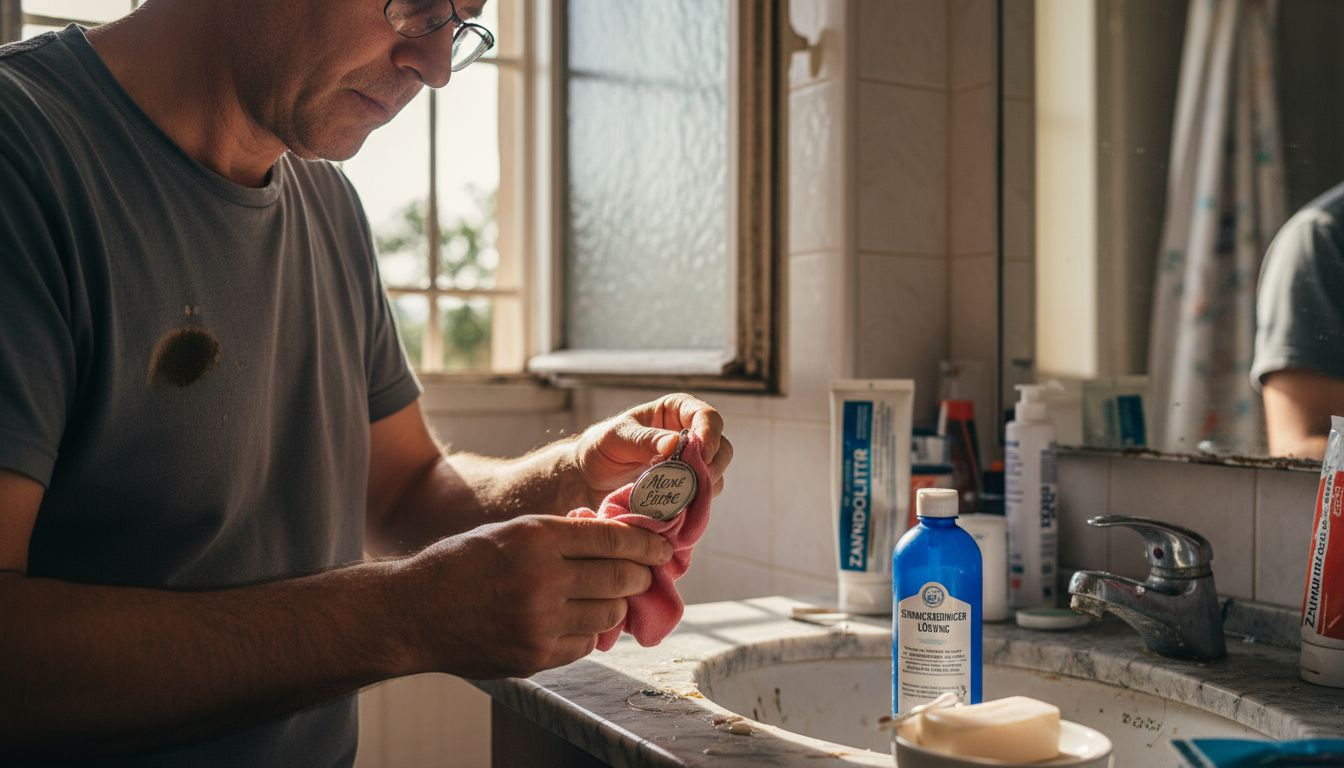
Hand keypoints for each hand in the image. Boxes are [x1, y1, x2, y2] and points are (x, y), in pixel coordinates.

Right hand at [394, 515, 672, 678]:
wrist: (414, 612)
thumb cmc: (464, 563)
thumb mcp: (511, 531)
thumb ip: (562, 535)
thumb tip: (618, 541)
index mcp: (537, 538)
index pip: (614, 538)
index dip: (647, 542)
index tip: (663, 547)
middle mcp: (542, 579)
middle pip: (621, 578)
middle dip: (640, 575)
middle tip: (642, 574)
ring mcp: (539, 623)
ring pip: (609, 614)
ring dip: (614, 605)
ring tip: (605, 597)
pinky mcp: (535, 656)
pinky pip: (585, 643)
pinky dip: (588, 631)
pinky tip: (574, 619)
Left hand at [573, 393, 732, 506]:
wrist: (589, 477)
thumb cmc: (601, 447)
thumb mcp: (617, 438)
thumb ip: (645, 440)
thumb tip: (675, 443)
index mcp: (676, 410)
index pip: (707, 416)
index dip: (710, 434)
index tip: (703, 454)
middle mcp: (689, 434)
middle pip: (721, 446)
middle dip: (713, 464)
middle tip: (695, 480)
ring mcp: (690, 462)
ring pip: (717, 472)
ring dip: (705, 485)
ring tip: (682, 494)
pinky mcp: (686, 486)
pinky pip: (704, 494)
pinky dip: (696, 501)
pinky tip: (678, 504)